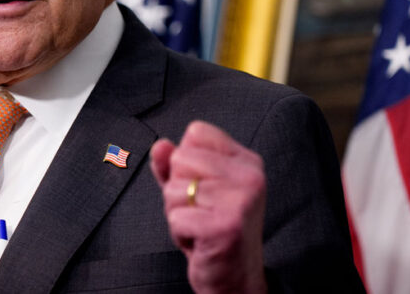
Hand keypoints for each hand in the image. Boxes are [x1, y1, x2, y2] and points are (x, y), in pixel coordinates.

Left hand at [150, 121, 266, 293]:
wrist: (235, 278)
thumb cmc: (212, 230)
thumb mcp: (192, 191)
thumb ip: (173, 165)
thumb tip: (160, 145)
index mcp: (246, 161)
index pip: (197, 132)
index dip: (186, 161)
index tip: (203, 188)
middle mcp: (250, 176)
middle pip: (181, 158)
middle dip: (178, 189)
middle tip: (200, 211)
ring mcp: (241, 201)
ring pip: (175, 189)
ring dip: (178, 213)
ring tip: (200, 226)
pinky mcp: (226, 226)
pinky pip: (176, 216)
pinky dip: (179, 232)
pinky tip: (199, 240)